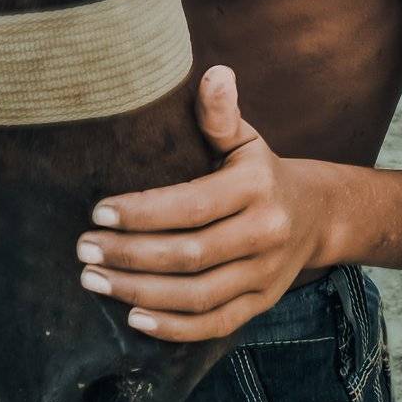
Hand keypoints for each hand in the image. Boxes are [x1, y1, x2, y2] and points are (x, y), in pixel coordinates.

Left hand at [76, 65, 329, 341]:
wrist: (317, 214)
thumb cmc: (262, 171)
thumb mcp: (246, 138)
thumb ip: (221, 113)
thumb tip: (214, 72)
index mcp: (256, 187)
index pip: (192, 205)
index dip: (142, 212)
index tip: (98, 211)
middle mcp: (265, 234)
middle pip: (189, 255)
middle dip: (129, 255)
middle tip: (84, 250)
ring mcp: (265, 275)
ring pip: (197, 295)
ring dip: (140, 292)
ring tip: (94, 280)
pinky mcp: (261, 304)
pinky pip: (215, 324)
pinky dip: (173, 328)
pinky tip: (133, 318)